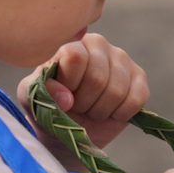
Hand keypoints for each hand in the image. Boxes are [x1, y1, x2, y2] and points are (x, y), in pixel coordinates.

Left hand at [18, 33, 148, 148]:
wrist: (71, 129)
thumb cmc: (50, 107)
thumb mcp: (34, 99)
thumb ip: (43, 92)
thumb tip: (67, 98)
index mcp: (70, 42)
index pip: (76, 57)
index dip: (70, 85)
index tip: (62, 95)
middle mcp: (97, 44)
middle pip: (97, 77)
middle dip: (85, 103)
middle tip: (78, 107)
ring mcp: (121, 58)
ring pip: (117, 90)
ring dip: (101, 111)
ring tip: (92, 110)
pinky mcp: (139, 76)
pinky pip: (137, 98)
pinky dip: (122, 113)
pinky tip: (112, 113)